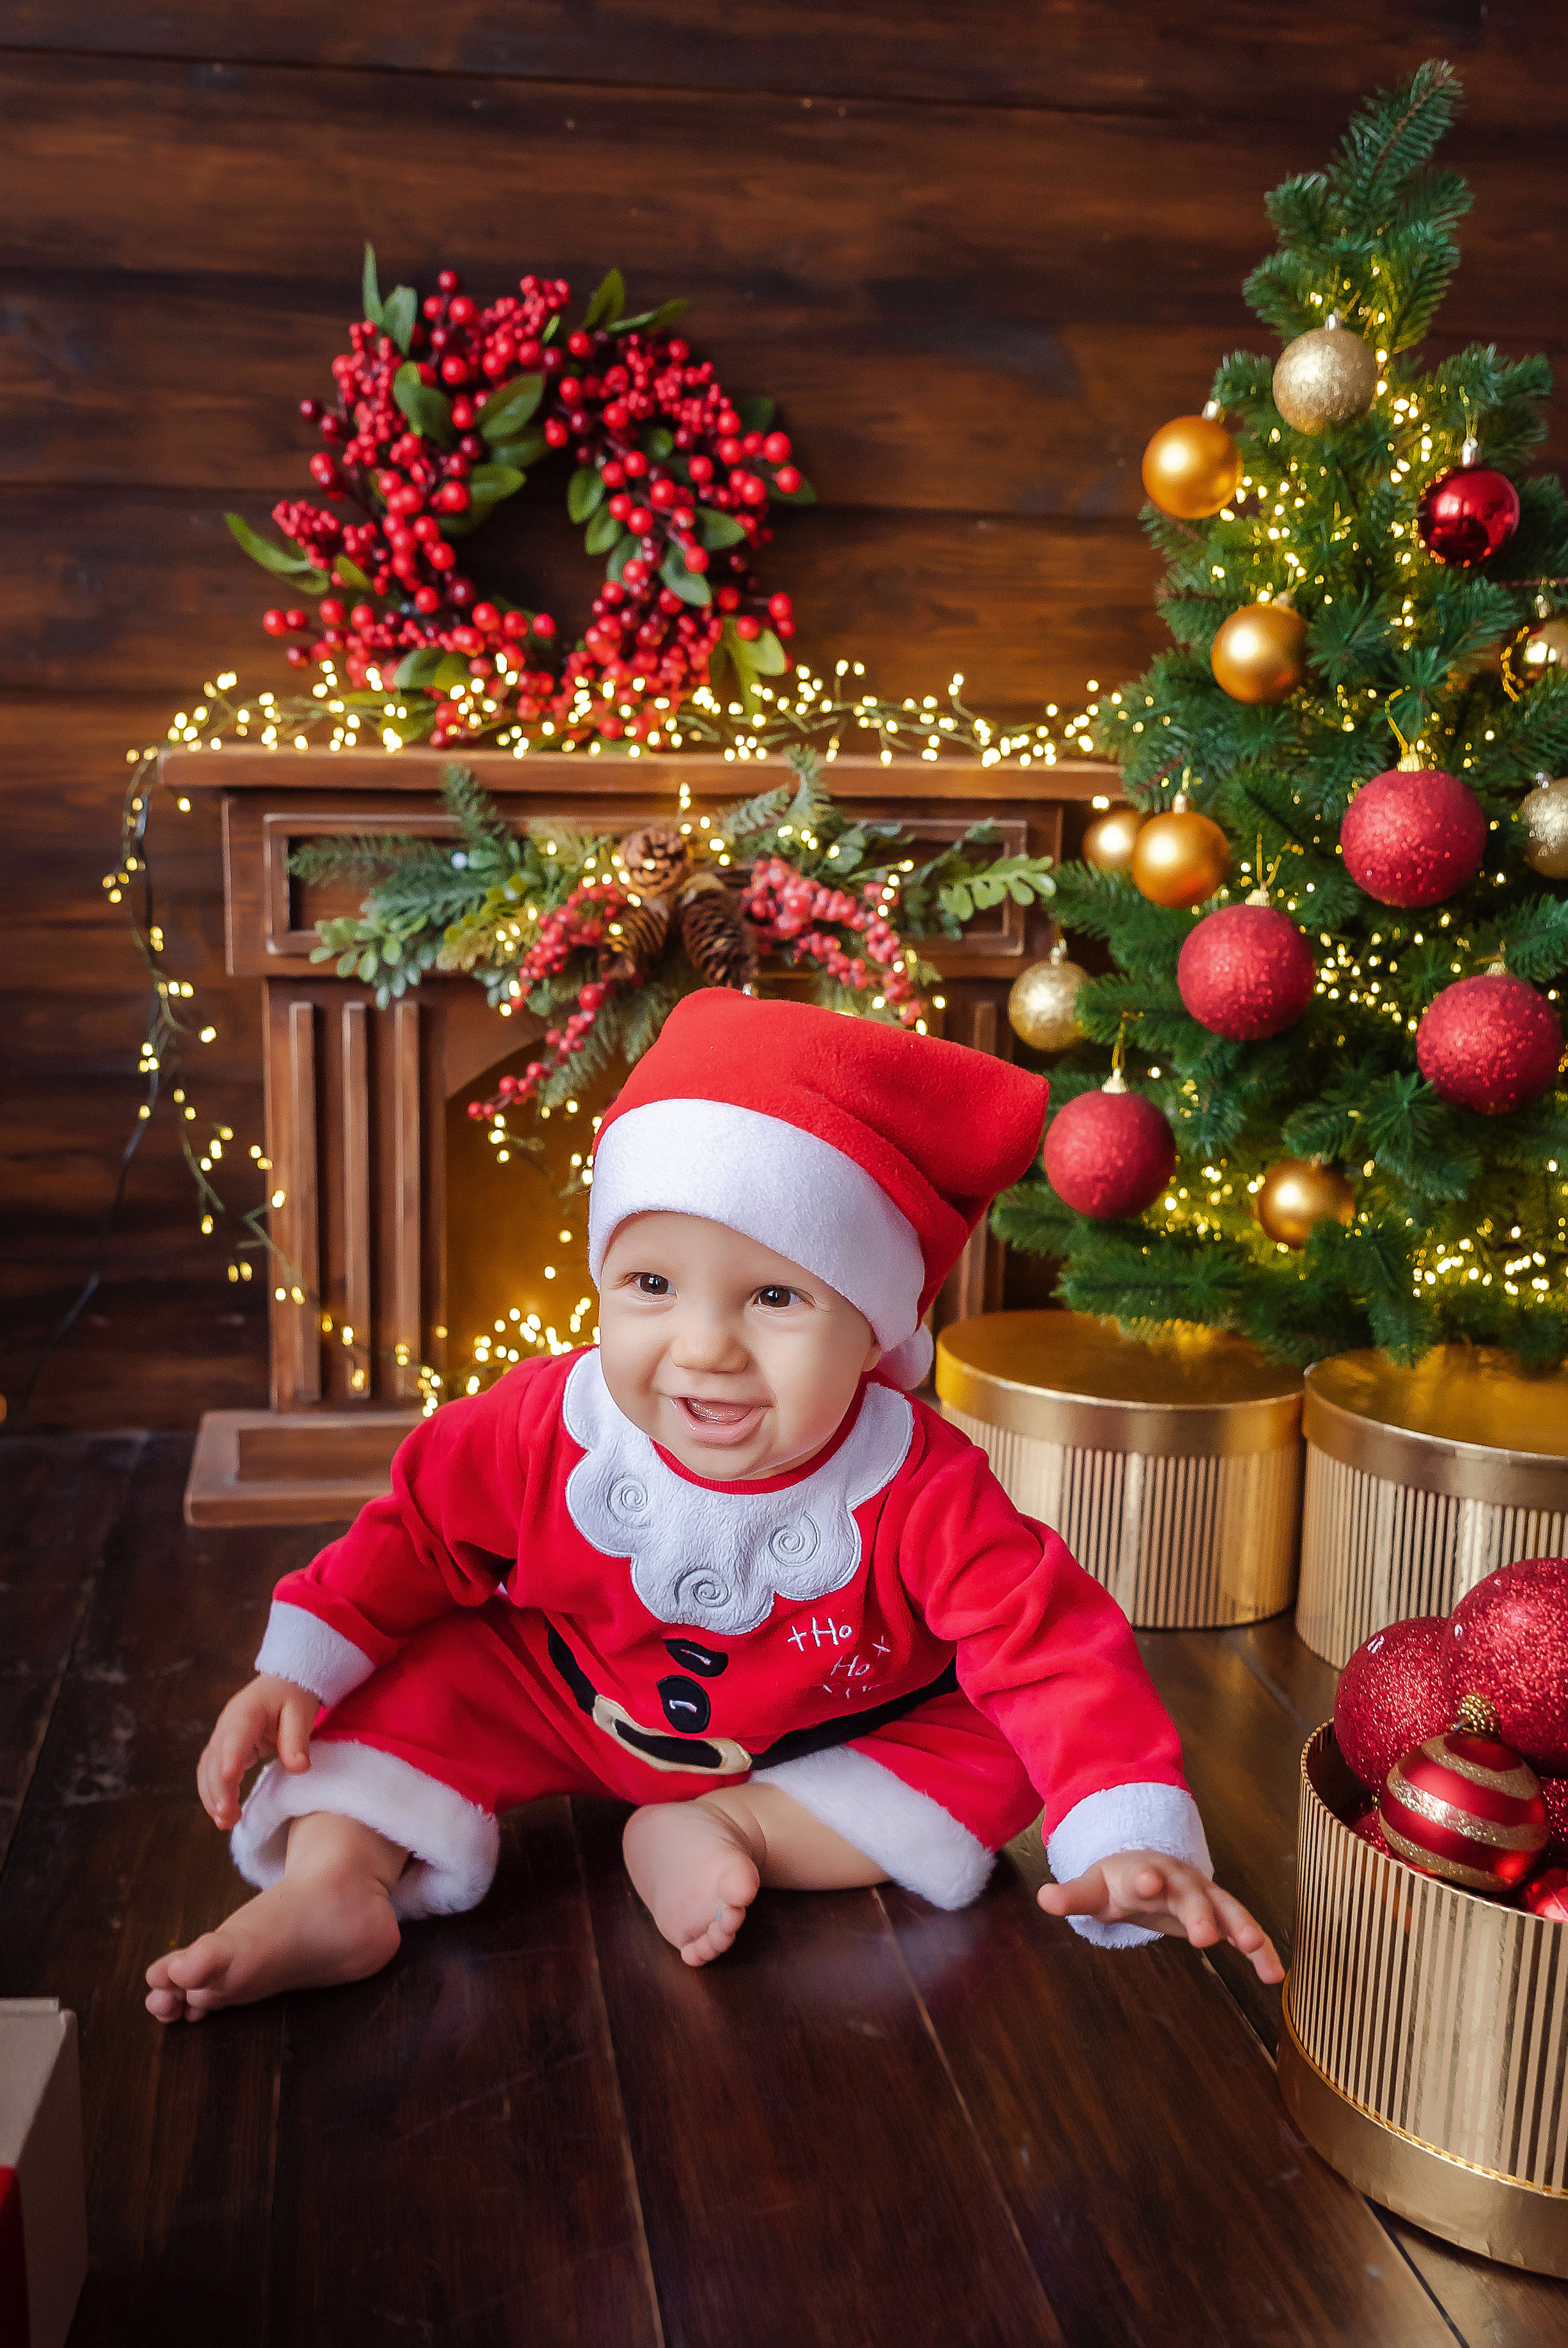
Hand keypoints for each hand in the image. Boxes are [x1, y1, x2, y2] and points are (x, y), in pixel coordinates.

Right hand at [196, 1673, 317, 1829]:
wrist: (281, 1684)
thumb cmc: (292, 1696)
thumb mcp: (301, 1712)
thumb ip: (297, 1739)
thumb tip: (299, 1768)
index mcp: (246, 1712)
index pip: (234, 1738)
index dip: (229, 1758)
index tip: (229, 1779)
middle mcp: (226, 1725)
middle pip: (215, 1759)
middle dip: (218, 1790)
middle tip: (228, 1817)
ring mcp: (221, 1737)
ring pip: (207, 1770)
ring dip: (212, 1797)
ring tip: (226, 1822)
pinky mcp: (223, 1750)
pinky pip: (210, 1773)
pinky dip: (213, 1793)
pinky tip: (222, 1812)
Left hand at [1038, 1850, 1283, 1982]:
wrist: (1150, 1868)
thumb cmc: (1121, 1882)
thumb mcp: (1095, 1889)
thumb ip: (1073, 1896)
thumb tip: (1044, 1898)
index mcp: (1145, 1873)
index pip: (1144, 1873)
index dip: (1145, 1877)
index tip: (1147, 1881)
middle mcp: (1180, 1882)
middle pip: (1190, 1895)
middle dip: (1197, 1912)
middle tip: (1202, 1935)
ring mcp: (1206, 1897)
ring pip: (1228, 1909)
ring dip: (1241, 1927)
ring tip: (1255, 1949)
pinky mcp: (1223, 1917)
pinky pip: (1246, 1932)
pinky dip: (1261, 1951)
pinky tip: (1275, 1975)